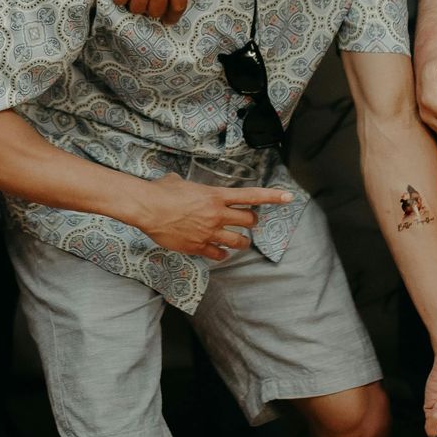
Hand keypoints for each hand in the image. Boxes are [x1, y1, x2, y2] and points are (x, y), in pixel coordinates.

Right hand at [130, 174, 294, 259]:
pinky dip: (222, 254)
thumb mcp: (180, 182)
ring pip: (238, 241)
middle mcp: (217, 214)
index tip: (288, 198)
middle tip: (248, 222)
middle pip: (248, 220)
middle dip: (251, 221)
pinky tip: (221, 253)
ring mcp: (209, 232)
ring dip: (242, 242)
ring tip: (242, 242)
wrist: (147, 208)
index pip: (251, 196)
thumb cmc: (162, 191)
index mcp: (216, 195)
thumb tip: (180, 183)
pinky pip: (218, 254)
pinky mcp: (198, 246)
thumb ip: (190, 187)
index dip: (272, 197)